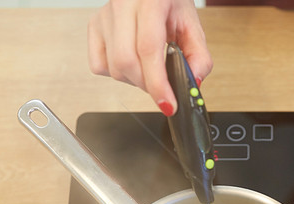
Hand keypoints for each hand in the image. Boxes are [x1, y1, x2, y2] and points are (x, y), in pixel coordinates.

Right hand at [88, 0, 212, 115]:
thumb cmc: (170, 2)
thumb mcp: (192, 25)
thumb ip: (199, 56)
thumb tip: (194, 83)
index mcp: (150, 1)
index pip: (148, 49)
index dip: (158, 83)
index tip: (168, 103)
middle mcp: (123, 5)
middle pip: (126, 62)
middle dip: (147, 85)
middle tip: (162, 88)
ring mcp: (105, 15)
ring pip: (113, 67)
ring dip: (134, 81)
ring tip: (149, 70)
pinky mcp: (94, 25)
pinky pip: (99, 64)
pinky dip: (116, 73)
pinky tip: (132, 63)